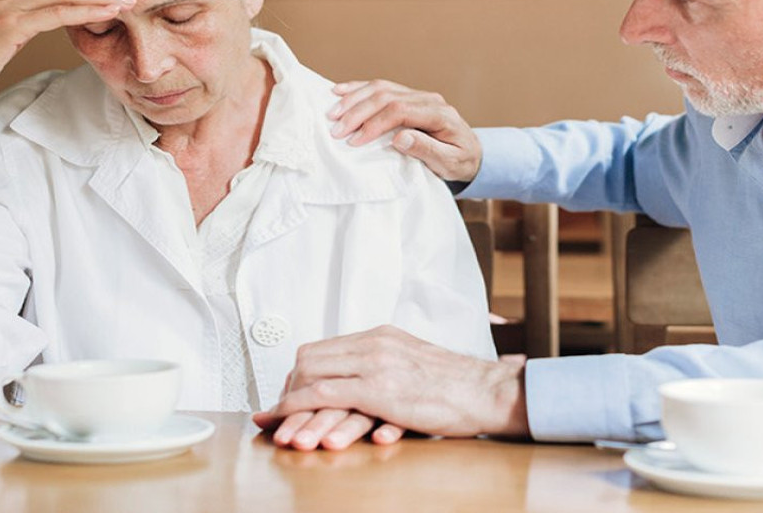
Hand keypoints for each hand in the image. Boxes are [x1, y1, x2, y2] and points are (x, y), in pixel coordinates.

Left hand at [252, 326, 529, 442]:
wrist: (488, 391)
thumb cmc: (457, 386)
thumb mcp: (414, 363)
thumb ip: (386, 365)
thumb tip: (362, 379)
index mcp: (381, 336)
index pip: (324, 347)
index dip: (301, 373)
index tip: (290, 395)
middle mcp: (374, 343)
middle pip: (309, 358)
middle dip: (288, 388)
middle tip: (279, 414)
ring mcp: (375, 364)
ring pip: (312, 375)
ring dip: (288, 404)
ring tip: (273, 424)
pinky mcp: (380, 390)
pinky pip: (325, 395)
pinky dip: (300, 409)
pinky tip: (292, 426)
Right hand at [328, 80, 482, 182]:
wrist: (473, 153)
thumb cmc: (461, 161)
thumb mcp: (449, 162)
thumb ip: (427, 149)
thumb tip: (400, 138)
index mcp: (439, 113)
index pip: (400, 111)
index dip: (374, 124)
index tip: (355, 141)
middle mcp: (428, 99)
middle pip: (386, 96)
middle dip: (358, 112)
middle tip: (336, 129)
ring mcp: (417, 95)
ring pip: (381, 88)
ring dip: (354, 99)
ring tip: (333, 113)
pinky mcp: (408, 97)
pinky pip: (382, 87)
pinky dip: (359, 89)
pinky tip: (340, 92)